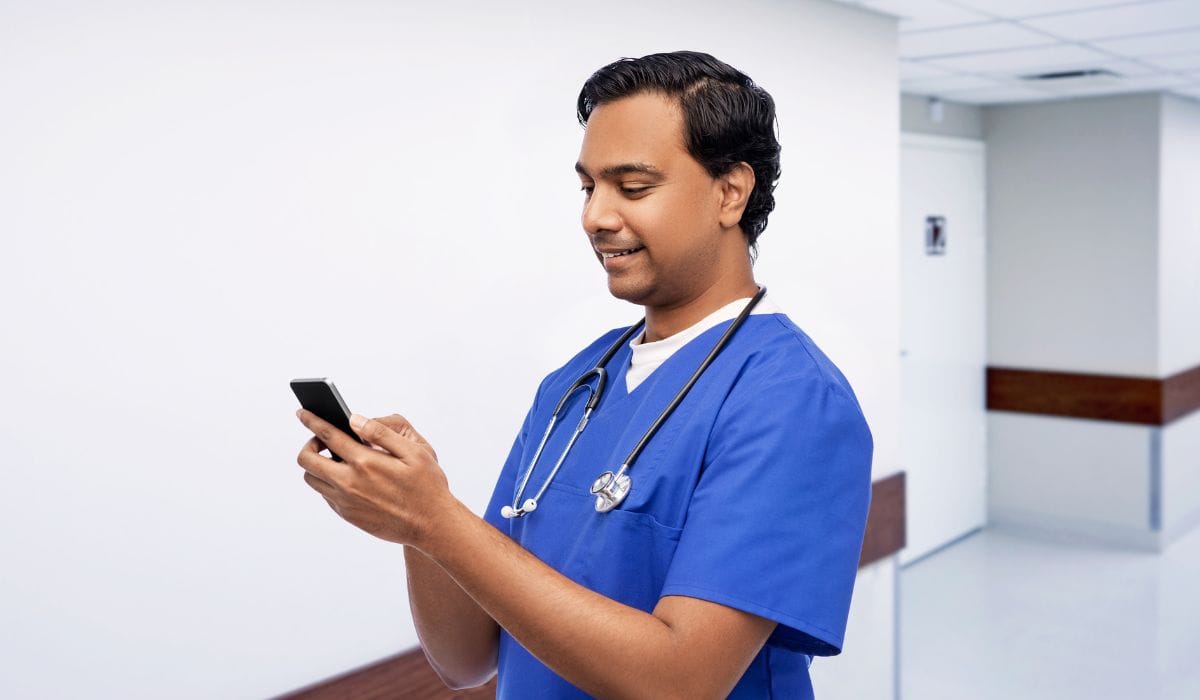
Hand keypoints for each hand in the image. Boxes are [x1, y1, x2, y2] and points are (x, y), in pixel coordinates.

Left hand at [295, 409, 450, 547]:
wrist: (431, 526)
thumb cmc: (427, 486)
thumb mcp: (415, 453)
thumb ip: (382, 433)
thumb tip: (355, 419)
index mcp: (365, 462)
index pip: (327, 435)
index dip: (311, 421)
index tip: (302, 413)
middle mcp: (349, 483)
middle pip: (307, 459)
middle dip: (309, 444)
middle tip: (323, 441)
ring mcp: (345, 502)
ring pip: (312, 479)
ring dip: (317, 465)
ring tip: (336, 459)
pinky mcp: (348, 515)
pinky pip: (325, 495)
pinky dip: (329, 482)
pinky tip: (348, 477)